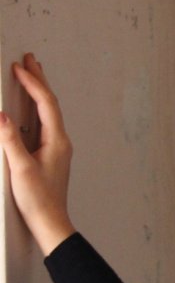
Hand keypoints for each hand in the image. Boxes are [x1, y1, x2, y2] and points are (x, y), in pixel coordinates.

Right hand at [0, 52, 75, 254]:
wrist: (50, 223)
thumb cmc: (39, 200)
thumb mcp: (20, 168)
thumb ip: (9, 140)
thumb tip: (0, 115)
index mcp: (57, 141)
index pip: (46, 104)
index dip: (32, 83)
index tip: (19, 67)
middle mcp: (61, 142)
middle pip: (50, 104)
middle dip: (39, 80)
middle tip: (30, 59)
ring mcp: (57, 149)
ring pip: (48, 113)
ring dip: (39, 92)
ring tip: (31, 75)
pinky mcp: (50, 156)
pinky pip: (44, 123)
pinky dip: (36, 108)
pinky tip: (30, 107)